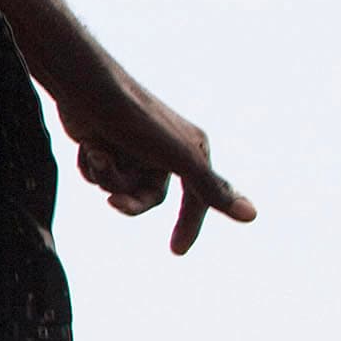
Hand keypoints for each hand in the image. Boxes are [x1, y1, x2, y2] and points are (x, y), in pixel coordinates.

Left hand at [50, 67, 253, 254]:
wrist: (87, 88)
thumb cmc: (135, 120)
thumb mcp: (178, 159)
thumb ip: (212, 189)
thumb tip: (252, 216)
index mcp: (191, 151)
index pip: (197, 198)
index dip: (188, 226)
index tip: (176, 251)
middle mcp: (165, 150)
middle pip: (148, 198)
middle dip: (129, 199)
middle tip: (114, 203)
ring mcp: (134, 148)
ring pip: (119, 186)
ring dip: (107, 176)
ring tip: (98, 152)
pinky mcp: (108, 144)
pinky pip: (99, 175)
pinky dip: (92, 165)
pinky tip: (88, 145)